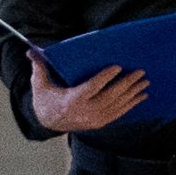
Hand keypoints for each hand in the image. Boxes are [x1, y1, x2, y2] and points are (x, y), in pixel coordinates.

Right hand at [28, 53, 147, 132]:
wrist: (48, 122)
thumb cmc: (46, 99)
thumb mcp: (39, 84)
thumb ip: (38, 67)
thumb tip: (30, 51)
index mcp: (72, 100)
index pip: (92, 87)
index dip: (105, 77)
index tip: (117, 67)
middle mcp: (86, 111)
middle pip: (110, 96)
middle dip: (127, 84)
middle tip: (140, 72)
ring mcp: (95, 119)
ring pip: (118, 105)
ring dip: (133, 93)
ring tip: (145, 82)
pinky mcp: (100, 123)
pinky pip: (119, 113)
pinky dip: (131, 105)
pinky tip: (141, 96)